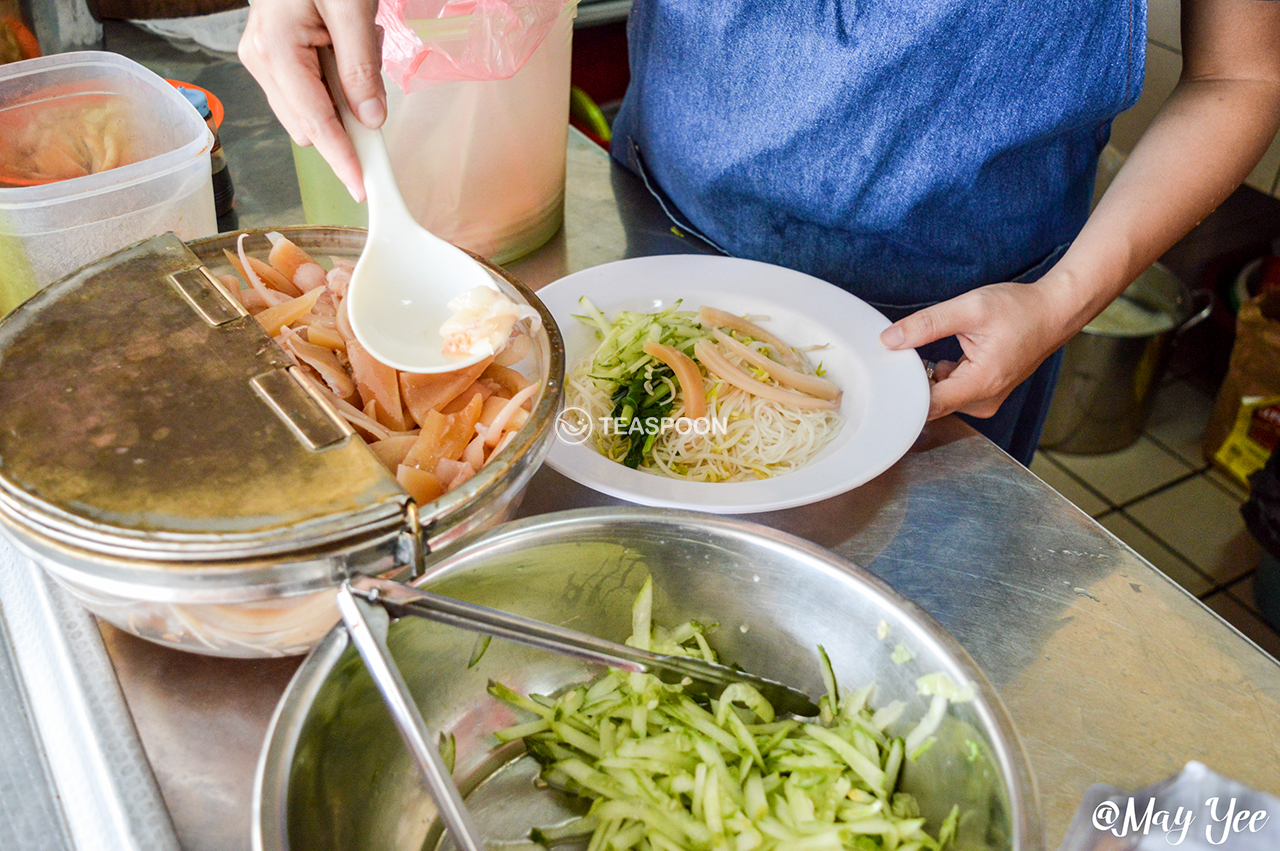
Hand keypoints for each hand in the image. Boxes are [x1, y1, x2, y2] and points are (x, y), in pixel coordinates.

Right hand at [238, 0, 383, 200]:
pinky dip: (334, 81)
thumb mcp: (352, 10)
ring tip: (353, 42)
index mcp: (276, 50)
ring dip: (341, 96)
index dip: (342, 159)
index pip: (316, 124)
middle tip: (369, 72)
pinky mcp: (274, 55)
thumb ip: (361, 67)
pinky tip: (343, 44)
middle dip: (346, 118)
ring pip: (309, 111)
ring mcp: (264, 58)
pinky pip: (309, 90)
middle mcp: (262, 59)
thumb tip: (370, 119)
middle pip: (310, 125)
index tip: (363, 188)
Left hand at [879, 276, 1078, 420]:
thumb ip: (927, 324)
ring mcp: (986, 400)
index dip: (904, 394)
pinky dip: (943, 377)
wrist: (1054, 312)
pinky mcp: (986, 394)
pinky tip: (948, 356)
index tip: (888, 377)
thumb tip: (890, 339)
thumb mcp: (970, 308)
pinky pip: (953, 392)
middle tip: (908, 353)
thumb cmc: (1020, 309)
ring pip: (941, 398)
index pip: (928, 407)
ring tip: (935, 350)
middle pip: (933, 403)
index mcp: (981, 384)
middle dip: (916, 381)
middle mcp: (984, 400)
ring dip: (930, 377)